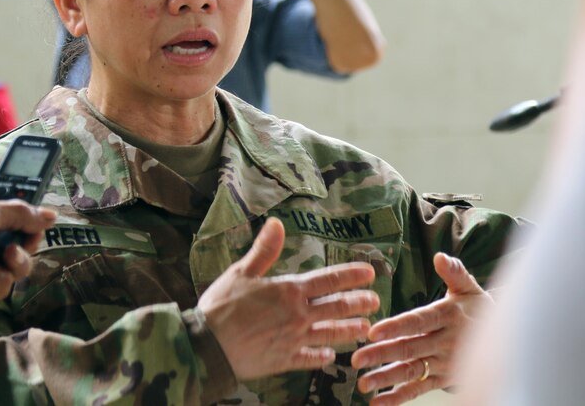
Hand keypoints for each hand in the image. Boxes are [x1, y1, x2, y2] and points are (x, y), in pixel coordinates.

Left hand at [0, 197, 55, 317]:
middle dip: (26, 242)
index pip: (9, 217)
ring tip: (8, 256)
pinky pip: (2, 285)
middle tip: (27, 241)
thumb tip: (50, 215)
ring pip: (14, 266)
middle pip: (18, 242)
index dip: (26, 220)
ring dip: (16, 260)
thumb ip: (20, 214)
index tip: (41, 222)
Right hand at [197, 217, 378, 379]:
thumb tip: (276, 223)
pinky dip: (322, 357)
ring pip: (330, 333)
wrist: (209, 346)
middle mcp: (298, 315)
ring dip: (349, 330)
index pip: (328, 281)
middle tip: (375, 301)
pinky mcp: (285, 360)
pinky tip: (331, 356)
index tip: (370, 273)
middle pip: (336, 308)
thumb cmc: (222, 306)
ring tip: (365, 328)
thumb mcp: (241, 272)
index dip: (350, 276)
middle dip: (358, 303)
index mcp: (289, 291)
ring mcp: (294, 339)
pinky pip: (309, 358)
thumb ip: (264, 250)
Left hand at [352, 253, 489, 404]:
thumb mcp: (469, 288)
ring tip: (362, 383)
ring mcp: (444, 363)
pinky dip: (398, 397)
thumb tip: (440, 256)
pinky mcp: (444, 379)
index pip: (418, 322)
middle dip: (381, 354)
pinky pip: (419, 389)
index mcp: (448, 316)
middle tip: (356, 359)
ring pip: (412, 371)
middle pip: (409, 348)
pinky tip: (378, 402)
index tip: (373, 331)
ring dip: (386, 378)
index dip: (396, 327)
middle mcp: (445, 341)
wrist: (506, 340)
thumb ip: (454, 272)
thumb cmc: (479, 309)